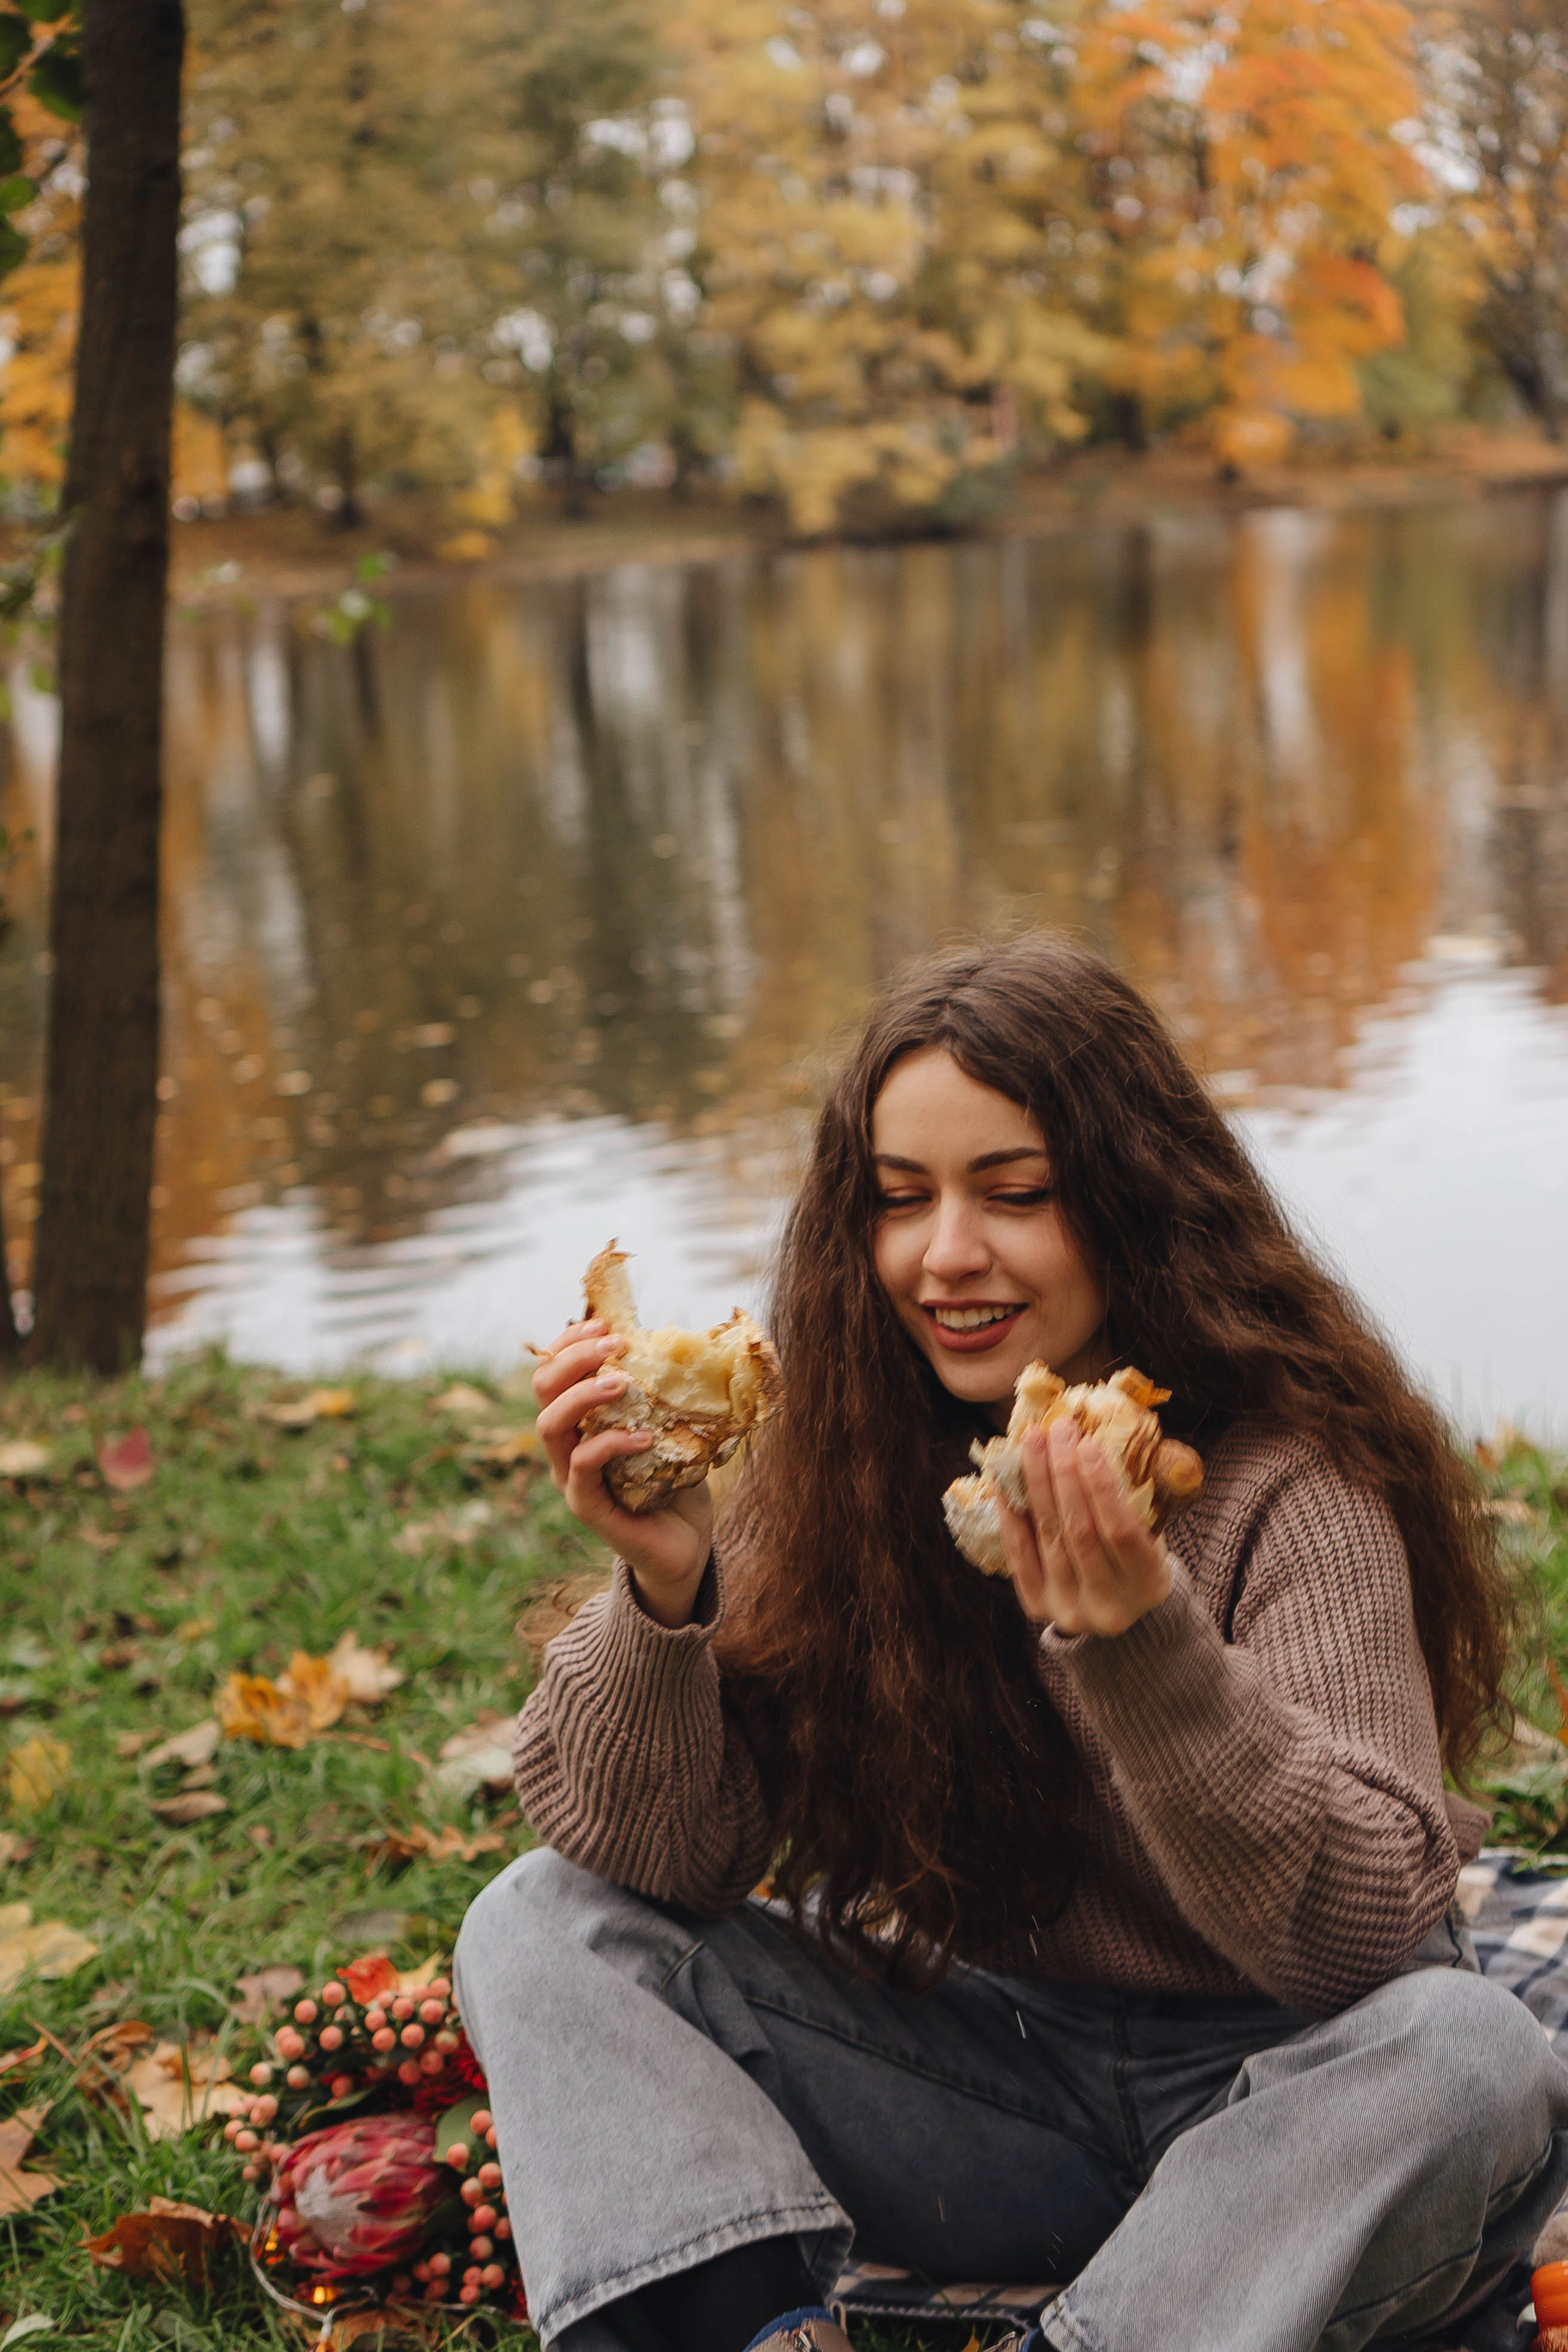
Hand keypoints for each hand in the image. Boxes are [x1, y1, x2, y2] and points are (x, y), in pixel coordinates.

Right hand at [533, 1319, 711, 1627]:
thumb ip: (660, 1390)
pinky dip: (610, 1444)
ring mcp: (571, 1478)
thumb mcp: (667, 1425)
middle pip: (542, 1391)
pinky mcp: (587, 1507)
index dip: (569, 1342)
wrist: (684, 1544)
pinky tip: (644, 1437)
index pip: (553, 1372)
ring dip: (583, 1395)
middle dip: (573, 1358)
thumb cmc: (674, 1479)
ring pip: (550, 1426)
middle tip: (615, 1343)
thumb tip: (679, 1340)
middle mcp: (566, 1447)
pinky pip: (583, 1468)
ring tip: (622, 1382)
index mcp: (579, 1423)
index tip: (603, 1323)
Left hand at [999, 1417, 1171, 1635]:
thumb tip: (1093, 1440)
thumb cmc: (1135, 1557)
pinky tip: (1006, 1477)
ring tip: (1032, 1441)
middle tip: (1058, 1430)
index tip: (1087, 1444)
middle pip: (1079, 1530)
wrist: (1114, 1609)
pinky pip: (1019, 1552)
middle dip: (1064, 1472)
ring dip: (1036, 1481)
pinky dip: (1010, 1511)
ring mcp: (1069, 1609)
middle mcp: (1109, 1605)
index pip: (1122, 1532)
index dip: (1101, 1486)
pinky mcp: (1038, 1605)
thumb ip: (1131, 1499)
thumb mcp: (1151, 1534)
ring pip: (1048, 1535)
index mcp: (1148, 1585)